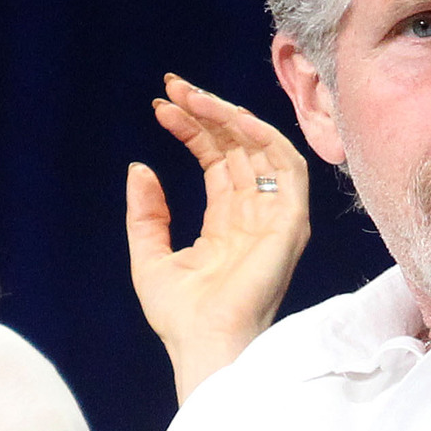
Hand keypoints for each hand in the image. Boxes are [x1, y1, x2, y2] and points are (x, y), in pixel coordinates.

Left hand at [128, 73, 309, 401]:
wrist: (203, 343)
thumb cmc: (180, 316)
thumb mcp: (149, 256)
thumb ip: (146, 213)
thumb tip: (140, 168)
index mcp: (227, 225)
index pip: (215, 161)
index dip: (191, 130)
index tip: (160, 108)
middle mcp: (255, 216)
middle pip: (236, 148)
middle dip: (207, 113)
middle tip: (173, 87)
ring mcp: (275, 217)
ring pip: (260, 148)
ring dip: (230, 116)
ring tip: (193, 95)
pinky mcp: (291, 222)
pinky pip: (286, 165)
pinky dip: (262, 135)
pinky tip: (230, 117)